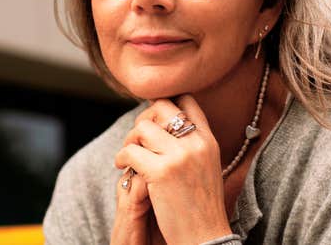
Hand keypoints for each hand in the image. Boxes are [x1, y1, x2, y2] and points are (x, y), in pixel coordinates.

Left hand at [115, 95, 233, 243]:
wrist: (205, 236)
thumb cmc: (201, 206)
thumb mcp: (206, 165)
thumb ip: (192, 144)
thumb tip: (166, 124)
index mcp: (209, 140)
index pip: (186, 100)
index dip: (165, 105)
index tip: (154, 121)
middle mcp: (197, 142)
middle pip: (162, 107)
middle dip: (144, 119)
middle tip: (137, 139)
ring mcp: (180, 156)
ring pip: (143, 127)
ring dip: (130, 139)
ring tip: (128, 157)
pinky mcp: (162, 172)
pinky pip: (131, 151)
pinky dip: (122, 158)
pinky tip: (123, 168)